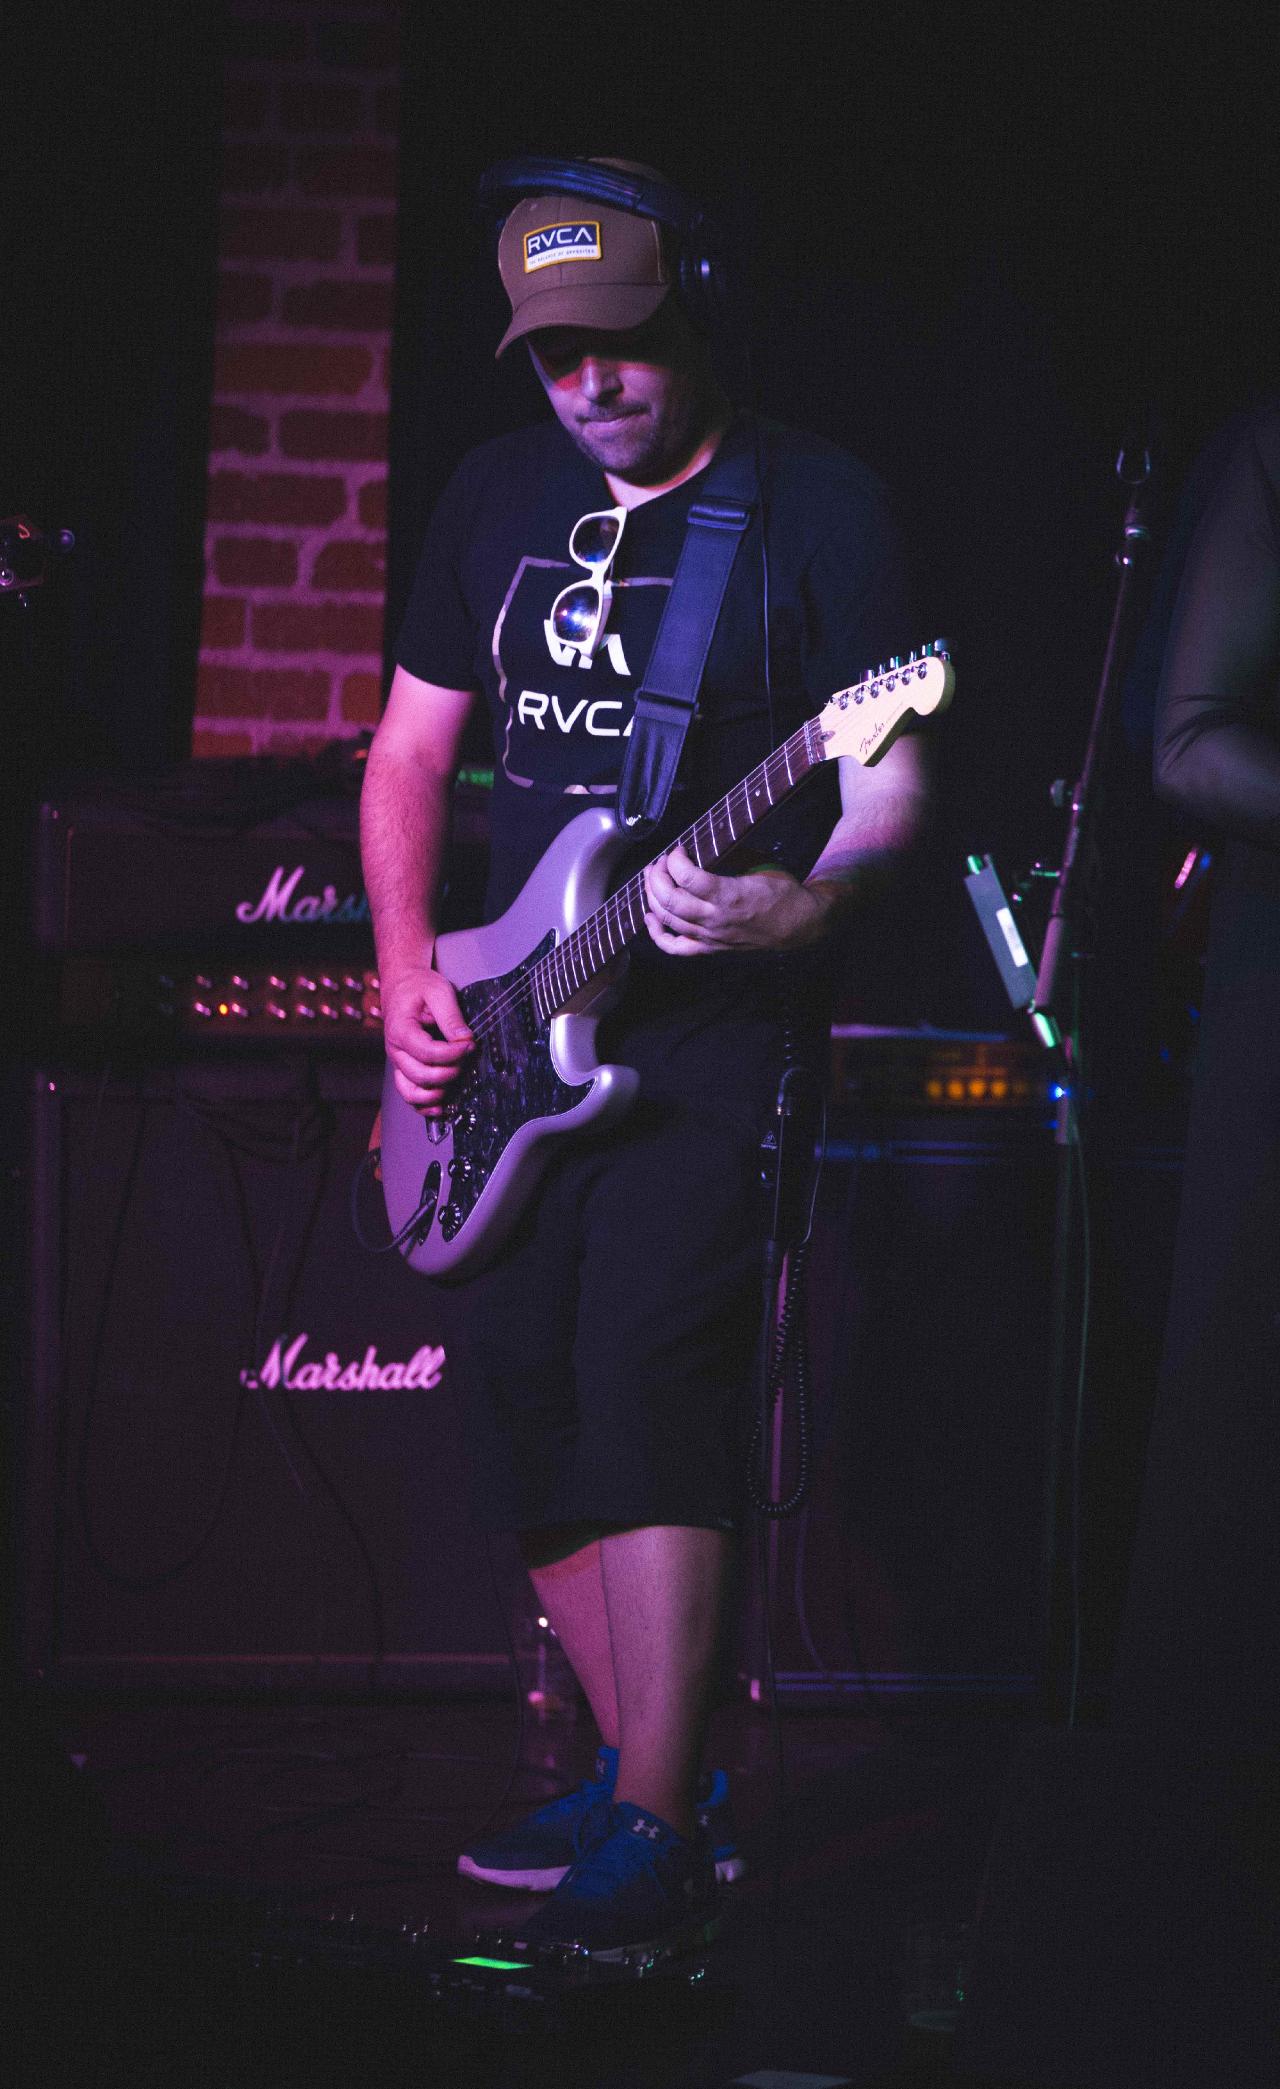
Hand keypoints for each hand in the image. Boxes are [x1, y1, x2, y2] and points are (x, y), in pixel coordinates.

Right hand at [381, 965, 472, 1111]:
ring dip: (436, 1093)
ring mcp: (398, 1061)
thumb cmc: (418, 986)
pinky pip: (409, 1094)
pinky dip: (423, 1105)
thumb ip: (452, 1018)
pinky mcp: (404, 1068)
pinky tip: (440, 1106)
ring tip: (455, 1081)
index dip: (452, 1054)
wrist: (402, 984)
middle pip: (420, 1075)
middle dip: (448, 1072)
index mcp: (401, 1030)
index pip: (426, 1052)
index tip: (469, 1046)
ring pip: (411, 1091)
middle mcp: (395, 1050)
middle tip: (465, 1058)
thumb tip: (465, 1040)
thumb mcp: (438, 992)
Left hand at [643, 844, 836, 954]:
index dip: (675, 860)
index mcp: (729, 896)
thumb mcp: (759, 866)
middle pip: (670, 899)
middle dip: (657, 876)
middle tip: (660, 862)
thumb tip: (706, 843)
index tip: (678, 849)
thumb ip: (731, 856)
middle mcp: (715, 919)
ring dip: (653, 896)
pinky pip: (674, 947)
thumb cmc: (782, 892)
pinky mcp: (709, 947)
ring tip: (652, 879)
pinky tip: (650, 917)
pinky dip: (656, 933)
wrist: (798, 925)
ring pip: (667, 919)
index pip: (687, 878)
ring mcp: (710, 936)